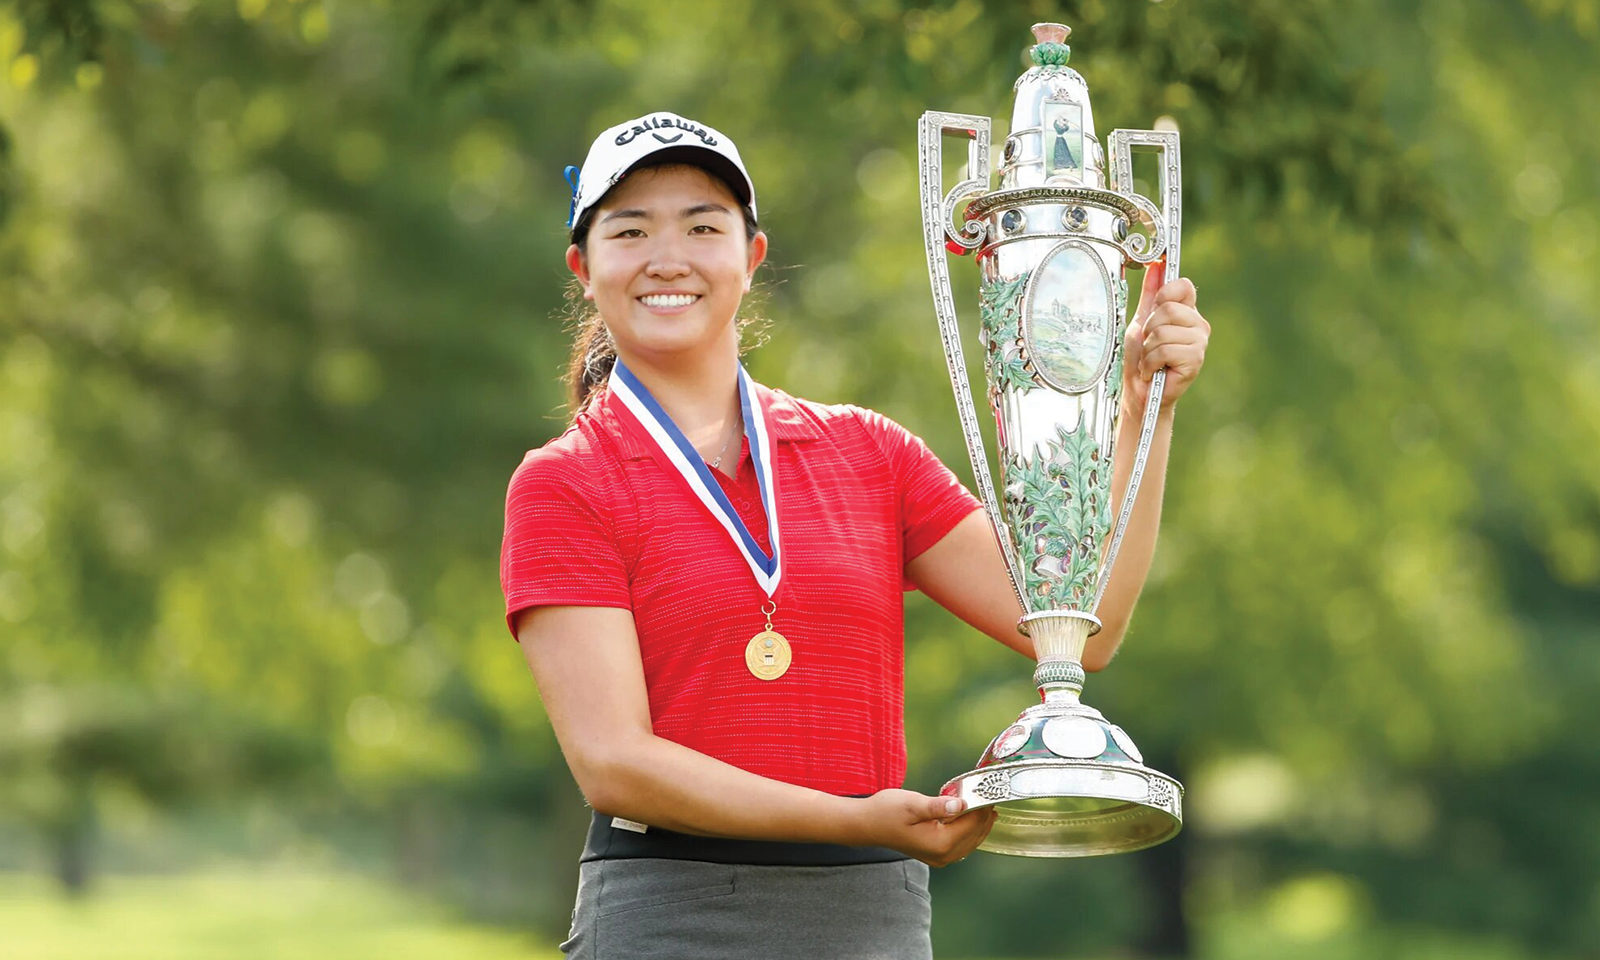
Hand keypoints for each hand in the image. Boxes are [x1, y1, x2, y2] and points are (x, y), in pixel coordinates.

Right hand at [850, 789, 995, 866]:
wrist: (866, 825)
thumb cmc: (886, 811)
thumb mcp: (912, 803)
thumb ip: (938, 806)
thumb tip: (961, 805)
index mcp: (940, 843)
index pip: (971, 824)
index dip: (982, 807)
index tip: (989, 791)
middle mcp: (943, 855)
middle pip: (975, 835)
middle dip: (984, 817)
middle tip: (992, 797)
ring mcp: (939, 858)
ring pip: (970, 842)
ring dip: (979, 826)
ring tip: (986, 807)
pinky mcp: (935, 855)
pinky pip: (961, 845)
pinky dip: (969, 832)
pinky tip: (970, 819)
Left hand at [1123, 264, 1208, 410]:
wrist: (1140, 390)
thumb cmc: (1140, 358)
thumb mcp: (1140, 321)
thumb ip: (1150, 294)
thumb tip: (1157, 266)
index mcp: (1187, 312)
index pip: (1183, 285)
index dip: (1164, 294)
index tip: (1155, 308)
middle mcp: (1198, 325)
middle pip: (1168, 309)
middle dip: (1149, 328)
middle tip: (1149, 344)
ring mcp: (1199, 342)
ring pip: (1163, 331)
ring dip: (1148, 349)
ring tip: (1151, 360)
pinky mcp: (1195, 360)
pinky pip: (1164, 350)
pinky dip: (1151, 363)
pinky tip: (1154, 370)